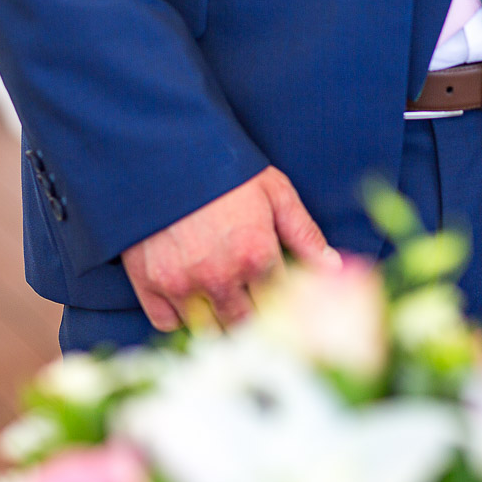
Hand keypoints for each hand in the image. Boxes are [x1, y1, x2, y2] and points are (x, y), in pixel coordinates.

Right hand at [122, 166, 340, 331]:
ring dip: (219, 323)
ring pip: (209, 330)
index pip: (281, 305)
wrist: (163, 151)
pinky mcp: (149, 283)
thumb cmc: (225, 169)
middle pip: (246, 325)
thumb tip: (332, 266)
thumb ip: (304, 233)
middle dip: (254, 320)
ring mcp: (182, 283)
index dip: (285, 305)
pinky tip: (190, 301)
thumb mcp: (275, 192)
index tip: (283, 302)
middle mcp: (220, 277)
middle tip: (254, 308)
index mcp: (256, 255)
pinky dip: (180, 318)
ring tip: (225, 307)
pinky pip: (168, 323)